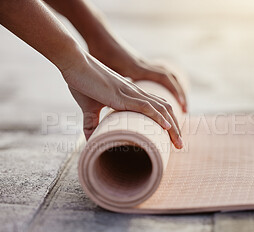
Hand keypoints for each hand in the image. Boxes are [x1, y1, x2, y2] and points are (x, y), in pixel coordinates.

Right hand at [61, 51, 182, 148]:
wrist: (73, 63)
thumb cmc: (81, 82)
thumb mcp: (88, 108)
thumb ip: (91, 122)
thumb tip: (90, 139)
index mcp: (130, 94)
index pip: (157, 108)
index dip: (167, 121)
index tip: (171, 137)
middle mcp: (135, 93)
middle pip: (165, 109)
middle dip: (175, 128)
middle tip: (179, 145)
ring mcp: (130, 93)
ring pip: (160, 109)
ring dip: (172, 127)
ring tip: (178, 142)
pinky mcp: (121, 95)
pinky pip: (145, 106)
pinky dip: (157, 117)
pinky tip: (166, 127)